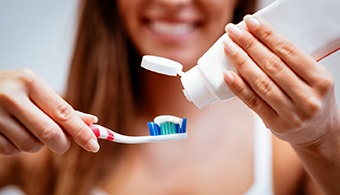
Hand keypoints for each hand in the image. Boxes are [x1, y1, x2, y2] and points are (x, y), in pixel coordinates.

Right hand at [0, 69, 99, 154]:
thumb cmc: (12, 88)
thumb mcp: (37, 90)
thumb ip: (62, 108)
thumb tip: (91, 122)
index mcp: (30, 82)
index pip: (63, 113)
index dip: (82, 132)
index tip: (95, 145)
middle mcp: (11, 96)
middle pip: (50, 134)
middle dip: (62, 143)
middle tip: (63, 143)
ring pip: (31, 146)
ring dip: (38, 144)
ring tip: (28, 127)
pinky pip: (13, 151)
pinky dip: (18, 147)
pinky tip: (12, 131)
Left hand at [223, 15, 338, 145]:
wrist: (318, 133)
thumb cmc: (313, 100)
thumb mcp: (314, 79)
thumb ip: (293, 63)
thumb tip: (259, 39)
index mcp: (320, 80)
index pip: (289, 51)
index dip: (267, 35)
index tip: (251, 22)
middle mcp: (308, 97)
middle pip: (272, 65)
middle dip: (249, 44)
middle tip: (233, 31)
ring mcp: (291, 113)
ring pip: (261, 83)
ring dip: (241, 62)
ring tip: (228, 47)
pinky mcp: (275, 124)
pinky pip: (253, 102)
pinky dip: (238, 87)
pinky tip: (227, 74)